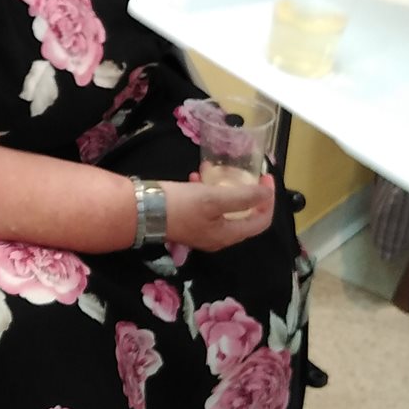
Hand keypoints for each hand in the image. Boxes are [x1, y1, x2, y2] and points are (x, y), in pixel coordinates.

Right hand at [160, 174, 276, 251]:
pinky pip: (206, 207)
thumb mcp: (214, 198)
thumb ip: (243, 196)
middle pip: (244, 216)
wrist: (140, 211)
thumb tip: (267, 193)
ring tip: (219, 171)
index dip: (268, 199)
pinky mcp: (188, 222)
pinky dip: (207, 191)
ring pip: (225, 209)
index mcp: (228, 235)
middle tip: (246, 174)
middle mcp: (218, 237)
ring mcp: (202, 230)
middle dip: (248, 193)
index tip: (265, 177)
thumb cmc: (180, 205)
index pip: (261, 221)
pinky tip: (198, 175)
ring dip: (226, 188)